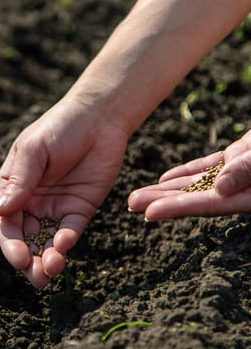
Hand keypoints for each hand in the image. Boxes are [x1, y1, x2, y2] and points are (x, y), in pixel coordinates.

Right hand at [0, 98, 127, 287]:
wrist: (100, 120)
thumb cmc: (61, 127)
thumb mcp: (34, 150)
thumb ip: (19, 181)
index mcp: (15, 187)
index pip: (6, 223)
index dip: (11, 244)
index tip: (20, 258)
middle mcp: (34, 201)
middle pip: (26, 238)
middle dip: (30, 260)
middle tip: (37, 276)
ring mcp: (57, 206)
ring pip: (48, 239)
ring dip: (49, 257)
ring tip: (52, 269)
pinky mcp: (81, 207)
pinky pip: (72, 228)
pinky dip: (68, 239)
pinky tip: (66, 242)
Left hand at [128, 129, 250, 220]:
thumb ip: (247, 170)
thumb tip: (220, 187)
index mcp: (245, 195)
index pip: (206, 205)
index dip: (176, 208)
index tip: (148, 212)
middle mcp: (235, 190)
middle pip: (192, 198)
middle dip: (160, 200)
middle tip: (131, 203)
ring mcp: (232, 174)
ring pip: (193, 183)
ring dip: (166, 189)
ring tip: (139, 193)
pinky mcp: (232, 160)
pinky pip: (204, 168)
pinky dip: (184, 173)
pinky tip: (164, 179)